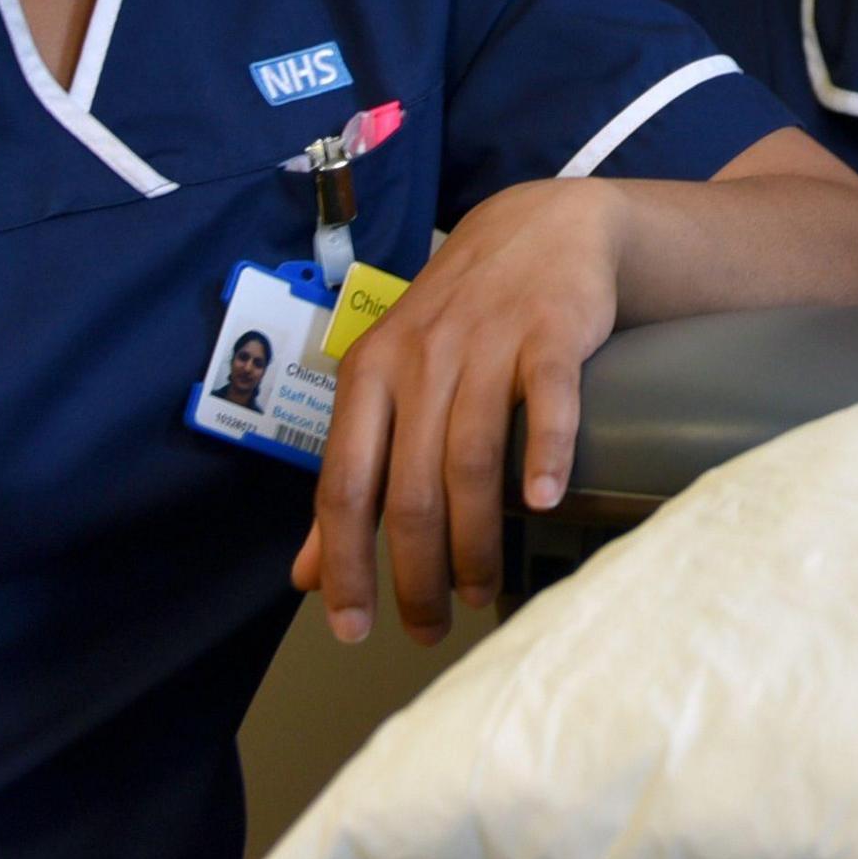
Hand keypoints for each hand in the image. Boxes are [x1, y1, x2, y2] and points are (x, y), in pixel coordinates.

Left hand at [293, 177, 624, 644]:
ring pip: (472, 459)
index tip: (352, 629)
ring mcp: (487, 343)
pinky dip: (547, 453)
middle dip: (417, 573)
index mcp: (367, 375)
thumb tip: (306, 576)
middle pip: (410, 488)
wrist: (541, 229)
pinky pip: (547, 399)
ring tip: (483, 593)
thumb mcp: (387, 385)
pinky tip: (548, 502)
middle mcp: (419, 359)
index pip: (342, 485)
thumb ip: (352, 476)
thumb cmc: (458, 323)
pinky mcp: (551, 331)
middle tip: (432, 626)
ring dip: (477, 540)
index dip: (346, 564)